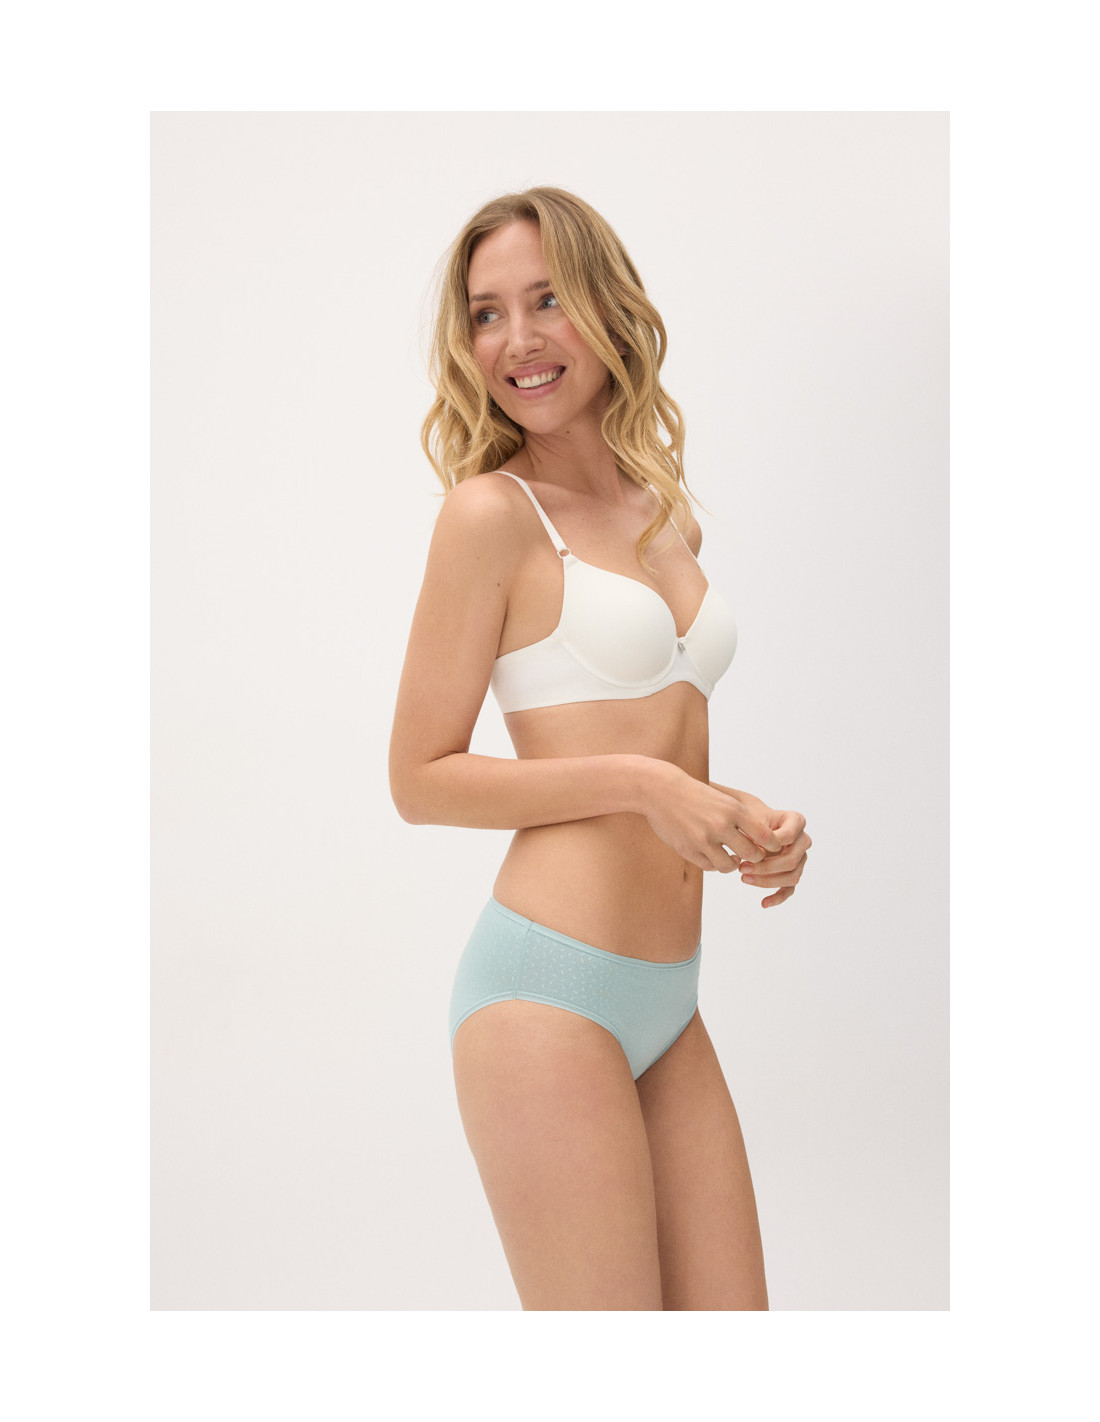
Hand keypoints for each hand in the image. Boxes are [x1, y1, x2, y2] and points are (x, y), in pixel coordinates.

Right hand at [642, 763, 784, 872]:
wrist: (660, 790)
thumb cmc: (694, 794)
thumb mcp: (722, 799)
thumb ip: (741, 818)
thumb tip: (763, 839)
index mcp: (732, 809)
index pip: (764, 835)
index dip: (771, 845)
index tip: (769, 847)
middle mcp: (720, 825)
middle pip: (751, 854)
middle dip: (754, 858)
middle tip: (750, 856)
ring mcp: (703, 839)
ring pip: (729, 865)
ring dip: (732, 864)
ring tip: (730, 857)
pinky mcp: (688, 849)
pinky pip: (709, 866)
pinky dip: (714, 864)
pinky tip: (712, 855)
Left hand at [709, 782, 810, 908]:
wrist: (745, 823)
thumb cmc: (747, 817)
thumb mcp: (749, 818)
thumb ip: (755, 831)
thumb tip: (754, 851)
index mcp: (796, 821)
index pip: (788, 836)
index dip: (770, 845)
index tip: (749, 848)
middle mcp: (802, 840)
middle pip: (792, 860)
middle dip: (766, 867)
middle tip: (742, 868)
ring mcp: (799, 858)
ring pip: (792, 876)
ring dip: (768, 881)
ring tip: (744, 879)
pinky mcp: (792, 872)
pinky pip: (789, 889)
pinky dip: (777, 897)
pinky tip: (763, 903)